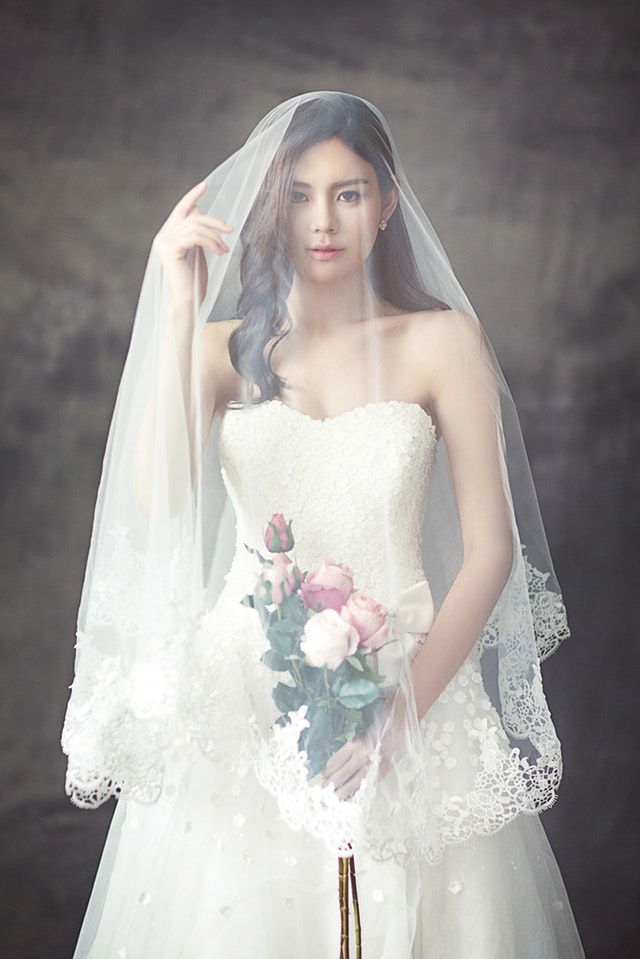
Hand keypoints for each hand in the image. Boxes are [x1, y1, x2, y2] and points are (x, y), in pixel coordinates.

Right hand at [152, 181, 233, 304]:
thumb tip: (198, 211)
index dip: (192, 196)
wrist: (188, 303)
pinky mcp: (170, 250)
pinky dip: (211, 242)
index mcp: (168, 237)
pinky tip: (219, 252)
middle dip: (213, 221)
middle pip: (192, 216)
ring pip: (195, 226)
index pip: (180, 210)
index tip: (205, 185)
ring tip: (224, 250)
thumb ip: (196, 234)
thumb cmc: (194, 282)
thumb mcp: (197, 252)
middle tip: (230, 229)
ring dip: (215, 236)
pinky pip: (195, 236)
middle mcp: (163, 237)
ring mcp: (164, 243)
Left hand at [323, 737, 372, 800]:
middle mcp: (361, 757)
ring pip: (352, 785)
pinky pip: (363, 789)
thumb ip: (343, 754)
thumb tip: (330, 770)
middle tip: (323, 791)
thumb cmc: (371, 740)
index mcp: (354, 746)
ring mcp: (370, 768)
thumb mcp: (355, 740)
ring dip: (340, 794)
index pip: (336, 761)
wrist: (391, 742)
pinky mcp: (376, 777)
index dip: (327, 771)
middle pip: (342, 774)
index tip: (323, 777)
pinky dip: (354, 797)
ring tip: (331, 800)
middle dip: (330, 785)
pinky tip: (346, 802)